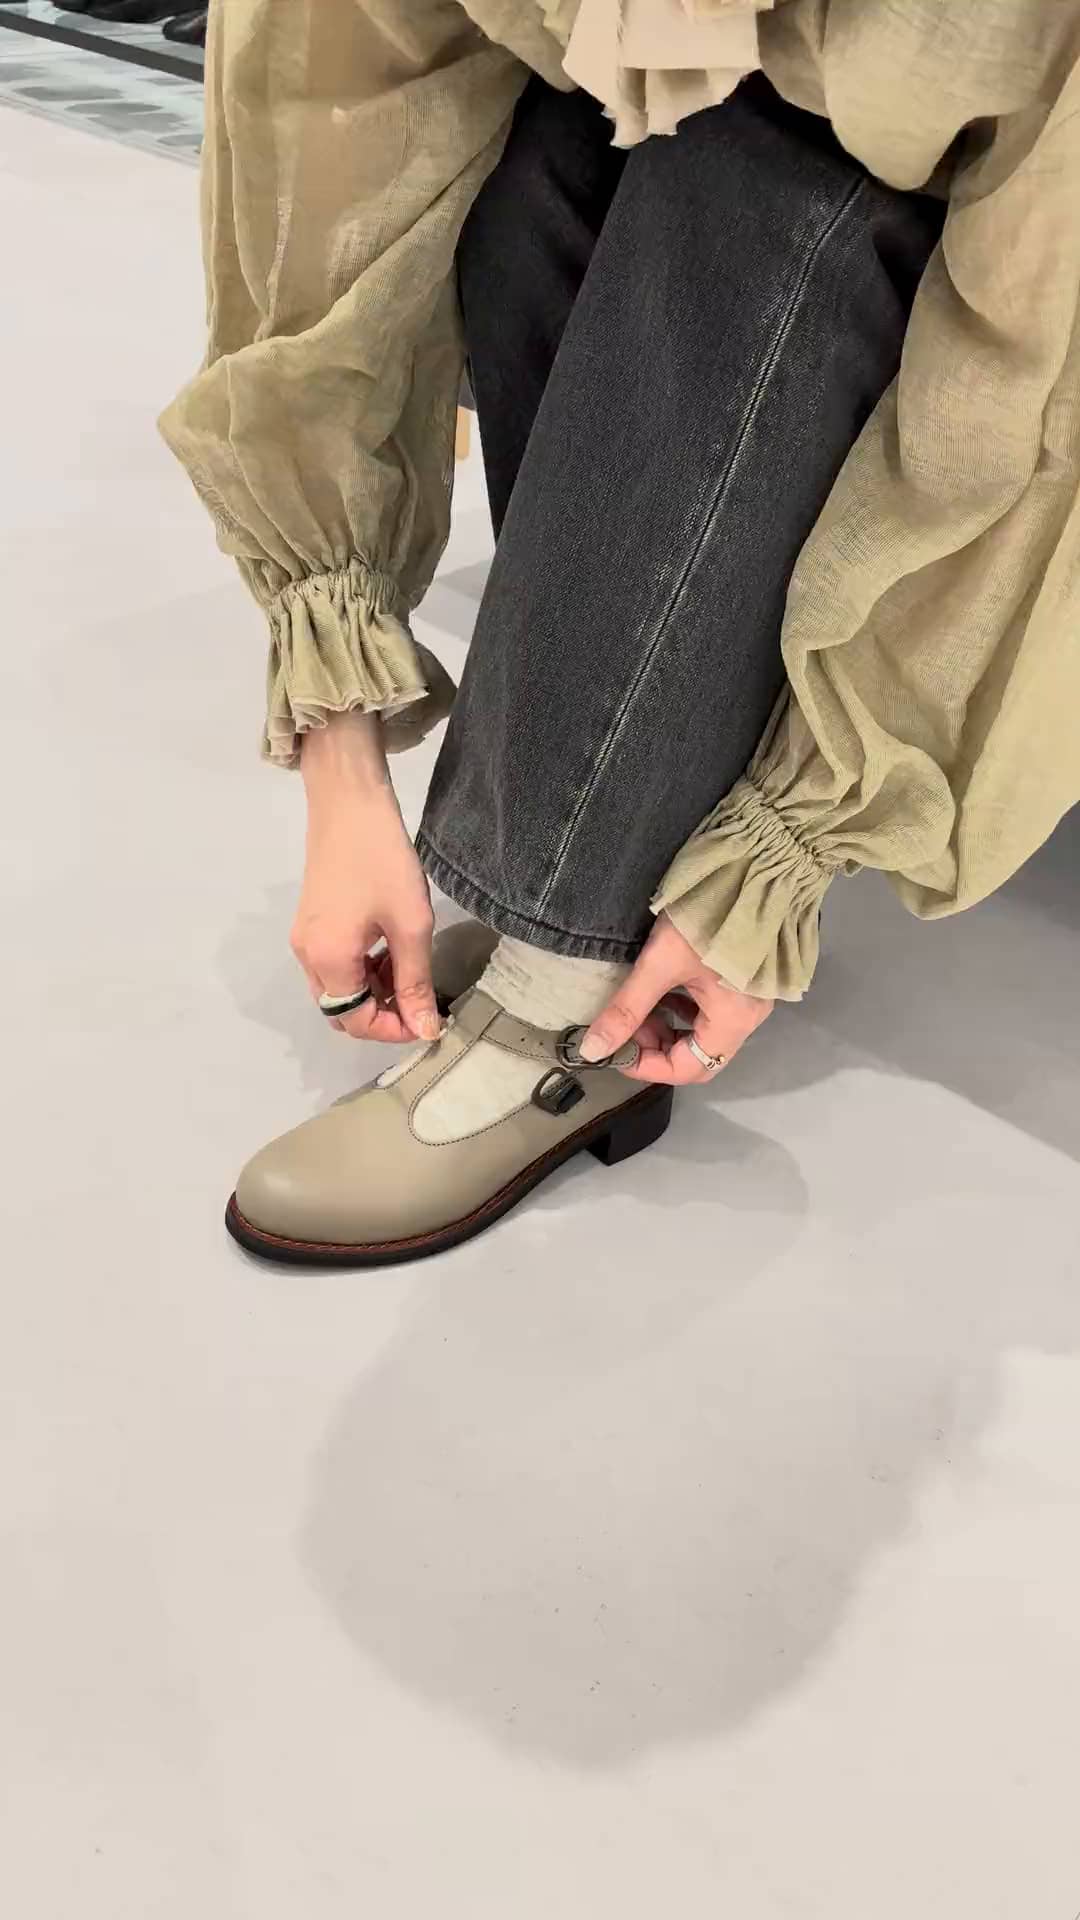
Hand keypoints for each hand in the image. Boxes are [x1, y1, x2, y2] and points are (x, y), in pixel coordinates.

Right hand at [292, 713, 437, 1044]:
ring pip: (339, 990)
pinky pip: (335, 965)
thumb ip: (415, 982)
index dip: (393, 1031)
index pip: (355, 1022)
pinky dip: (363, 971)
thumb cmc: (383, 860)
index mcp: (328, 961)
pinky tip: (392, 953)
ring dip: (374, 992)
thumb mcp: (411, 924)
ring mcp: (304, 940)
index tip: (429, 1020)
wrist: (348, 802)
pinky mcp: (311, 923)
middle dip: (382, 1015)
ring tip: (412, 973)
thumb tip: (426, 1030)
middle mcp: (307, 957)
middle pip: (341, 1011)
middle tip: (422, 1002)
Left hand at [580, 912, 772, 1084]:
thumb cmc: (709, 916)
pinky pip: (711, 1009)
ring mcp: (750, 997)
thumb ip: (627, 1008)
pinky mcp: (744, 978)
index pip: (688, 1069)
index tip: (615, 1049)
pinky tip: (662, 991)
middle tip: (627, 1026)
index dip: (647, 1066)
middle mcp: (749, 1017)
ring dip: (668, 1028)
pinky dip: (682, 1009)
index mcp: (735, 1021)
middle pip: (699, 1056)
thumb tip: (593, 1049)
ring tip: (639, 1007)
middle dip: (657, 1047)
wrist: (755, 867)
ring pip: (703, 1033)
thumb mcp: (661, 962)